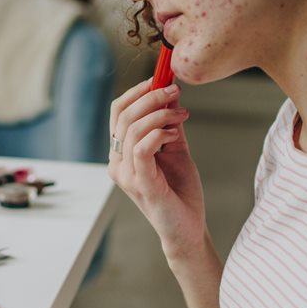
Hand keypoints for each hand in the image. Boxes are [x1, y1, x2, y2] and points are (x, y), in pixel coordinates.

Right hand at [108, 79, 205, 255]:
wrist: (188, 228)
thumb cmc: (180, 191)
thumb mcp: (176, 149)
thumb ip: (169, 123)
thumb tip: (170, 92)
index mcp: (122, 152)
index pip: (119, 111)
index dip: (138, 91)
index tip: (161, 79)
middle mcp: (118, 162)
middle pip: (122, 114)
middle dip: (150, 96)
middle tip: (175, 91)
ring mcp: (126, 174)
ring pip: (132, 128)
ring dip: (160, 113)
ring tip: (182, 115)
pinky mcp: (140, 184)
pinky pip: (141, 148)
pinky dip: (159, 133)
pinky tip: (175, 134)